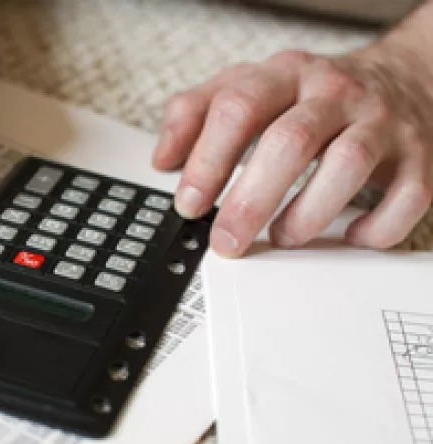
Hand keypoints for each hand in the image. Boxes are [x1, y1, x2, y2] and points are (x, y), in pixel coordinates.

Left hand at [152, 44, 432, 255]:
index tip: (189, 204)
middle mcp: (333, 93)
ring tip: (283, 239)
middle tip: (227, 240)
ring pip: (347, 165)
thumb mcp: (248, 88)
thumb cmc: (311, 96)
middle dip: (250, 201)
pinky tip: (349, 237)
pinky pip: (405, 198)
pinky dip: (375, 228)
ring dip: (307, 215)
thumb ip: (196, 114)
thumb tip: (162, 160)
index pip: (238, 108)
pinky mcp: (419, 158)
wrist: (402, 80)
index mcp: (284, 76)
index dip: (208, 161)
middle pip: (288, 142)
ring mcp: (380, 123)